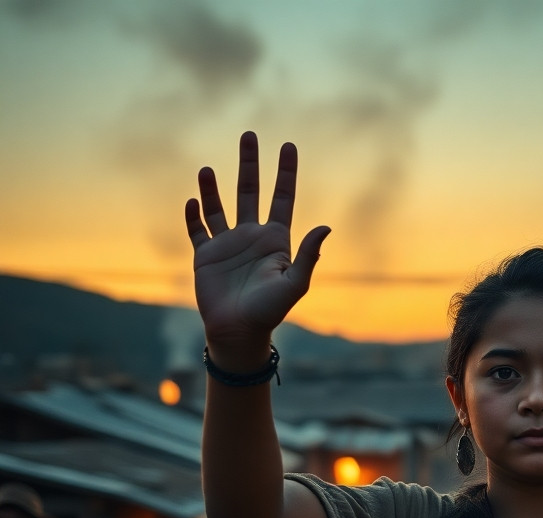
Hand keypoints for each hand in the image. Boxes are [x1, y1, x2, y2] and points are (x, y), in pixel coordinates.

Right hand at [185, 132, 330, 353]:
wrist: (238, 333)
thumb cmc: (270, 312)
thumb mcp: (294, 283)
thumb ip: (308, 255)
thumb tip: (325, 227)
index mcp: (275, 241)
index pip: (282, 197)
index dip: (286, 172)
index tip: (288, 145)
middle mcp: (252, 237)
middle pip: (250, 192)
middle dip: (250, 164)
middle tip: (248, 135)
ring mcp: (227, 245)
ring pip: (219, 206)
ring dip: (213, 186)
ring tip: (209, 167)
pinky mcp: (205, 256)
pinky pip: (197, 229)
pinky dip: (193, 214)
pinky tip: (192, 199)